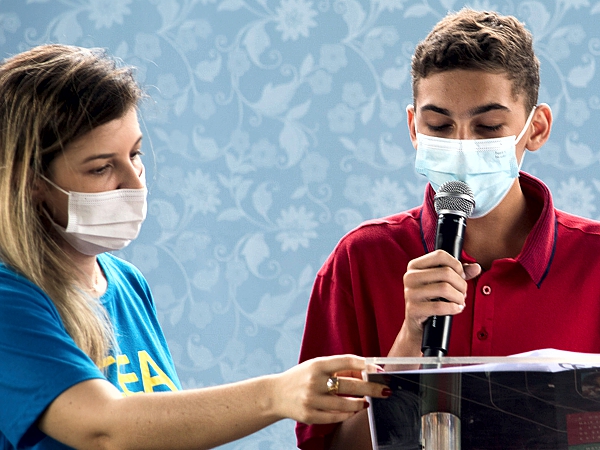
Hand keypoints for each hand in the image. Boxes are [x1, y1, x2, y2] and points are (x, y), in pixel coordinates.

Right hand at [271, 355, 389, 424]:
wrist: (275, 394)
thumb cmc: (302, 377)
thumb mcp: (316, 366)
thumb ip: (338, 368)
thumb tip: (367, 372)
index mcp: (317, 364)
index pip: (346, 361)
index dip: (366, 364)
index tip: (380, 369)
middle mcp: (314, 381)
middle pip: (350, 385)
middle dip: (371, 388)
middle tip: (385, 390)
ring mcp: (311, 400)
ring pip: (345, 404)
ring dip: (360, 403)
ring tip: (366, 402)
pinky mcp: (309, 415)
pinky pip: (335, 417)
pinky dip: (347, 414)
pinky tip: (353, 410)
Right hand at [401, 250, 480, 348]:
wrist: (418, 324)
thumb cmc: (431, 299)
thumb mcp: (443, 282)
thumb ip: (459, 273)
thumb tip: (476, 267)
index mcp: (415, 266)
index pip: (440, 255)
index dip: (456, 265)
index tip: (460, 275)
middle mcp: (410, 277)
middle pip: (446, 272)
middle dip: (461, 284)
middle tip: (463, 292)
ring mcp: (410, 293)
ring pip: (444, 288)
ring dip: (459, 297)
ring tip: (460, 301)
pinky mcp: (413, 309)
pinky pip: (440, 306)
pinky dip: (453, 308)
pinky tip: (456, 309)